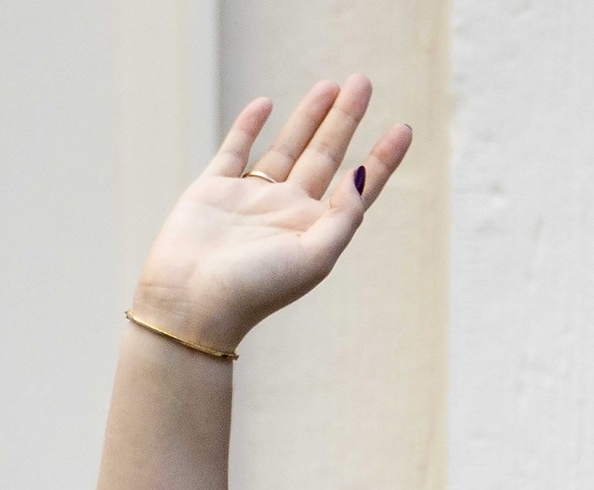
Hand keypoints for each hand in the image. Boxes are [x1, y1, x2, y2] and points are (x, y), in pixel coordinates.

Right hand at [130, 74, 411, 351]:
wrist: (191, 303)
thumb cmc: (256, 289)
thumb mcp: (314, 257)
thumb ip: (342, 217)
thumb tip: (362, 174)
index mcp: (316, 230)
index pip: (357, 187)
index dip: (382, 158)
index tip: (403, 128)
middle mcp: (288, 212)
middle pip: (325, 155)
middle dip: (345, 119)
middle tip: (364, 82)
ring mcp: (252, 198)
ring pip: (287, 147)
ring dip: (309, 116)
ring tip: (330, 84)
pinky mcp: (214, 189)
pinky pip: (236, 149)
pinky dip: (249, 126)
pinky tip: (266, 103)